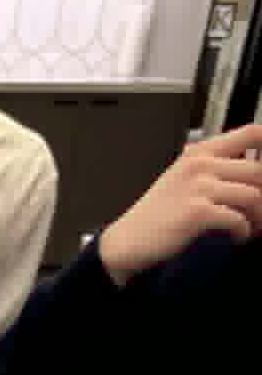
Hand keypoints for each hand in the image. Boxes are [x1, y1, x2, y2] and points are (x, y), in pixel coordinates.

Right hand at [99, 125, 261, 286]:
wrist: (127, 241)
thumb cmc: (154, 216)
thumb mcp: (182, 178)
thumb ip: (212, 168)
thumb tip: (250, 173)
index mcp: (201, 152)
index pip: (253, 133)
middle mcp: (201, 165)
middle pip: (258, 170)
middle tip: (261, 213)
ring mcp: (199, 187)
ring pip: (253, 195)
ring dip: (259, 216)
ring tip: (253, 228)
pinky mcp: (197, 213)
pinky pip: (237, 219)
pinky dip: (243, 231)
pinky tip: (237, 237)